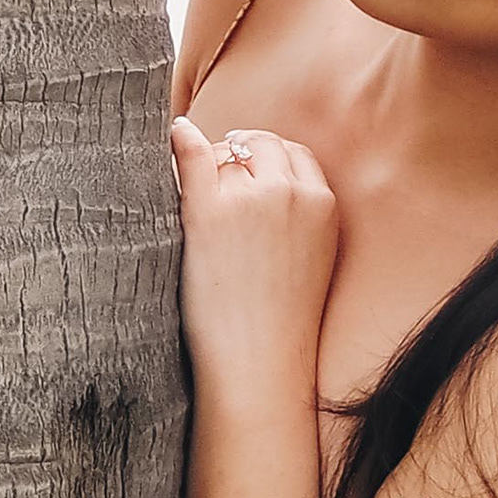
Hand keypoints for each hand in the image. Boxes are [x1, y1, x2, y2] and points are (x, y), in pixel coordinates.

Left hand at [170, 116, 340, 399]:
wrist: (258, 363)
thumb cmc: (280, 322)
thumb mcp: (313, 256)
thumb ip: (301, 213)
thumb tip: (266, 181)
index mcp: (323, 204)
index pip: (293, 153)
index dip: (266, 161)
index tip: (247, 175)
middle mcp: (289, 191)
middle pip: (259, 145)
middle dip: (238, 155)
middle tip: (216, 182)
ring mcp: (248, 198)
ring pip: (225, 154)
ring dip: (210, 164)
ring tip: (194, 193)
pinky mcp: (207, 211)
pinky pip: (192, 155)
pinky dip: (182, 140)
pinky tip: (175, 134)